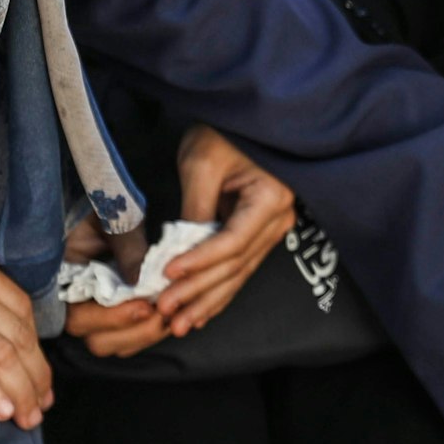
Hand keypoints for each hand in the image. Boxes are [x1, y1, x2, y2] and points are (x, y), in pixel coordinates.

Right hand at [61, 217, 166, 356]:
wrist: (106, 197)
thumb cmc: (104, 203)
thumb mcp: (115, 220)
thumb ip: (127, 250)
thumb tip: (141, 284)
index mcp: (61, 282)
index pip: (77, 318)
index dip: (111, 319)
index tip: (144, 307)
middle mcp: (74, 304)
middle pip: (98, 342)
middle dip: (135, 333)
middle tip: (164, 313)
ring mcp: (95, 312)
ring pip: (117, 345)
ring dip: (146, 335)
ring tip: (172, 314)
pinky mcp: (117, 312)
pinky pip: (131, 335)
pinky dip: (152, 330)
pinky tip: (173, 313)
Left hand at [154, 125, 296, 336]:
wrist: (250, 120)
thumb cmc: (227, 131)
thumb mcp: (202, 161)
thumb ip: (195, 207)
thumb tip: (178, 251)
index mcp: (271, 198)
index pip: (231, 242)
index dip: (199, 262)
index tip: (166, 274)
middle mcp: (279, 219)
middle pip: (236, 265)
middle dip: (198, 291)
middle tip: (164, 310)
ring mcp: (273, 228)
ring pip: (238, 274)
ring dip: (207, 300)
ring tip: (178, 324)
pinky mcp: (260, 233)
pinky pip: (239, 268)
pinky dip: (218, 292)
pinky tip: (200, 313)